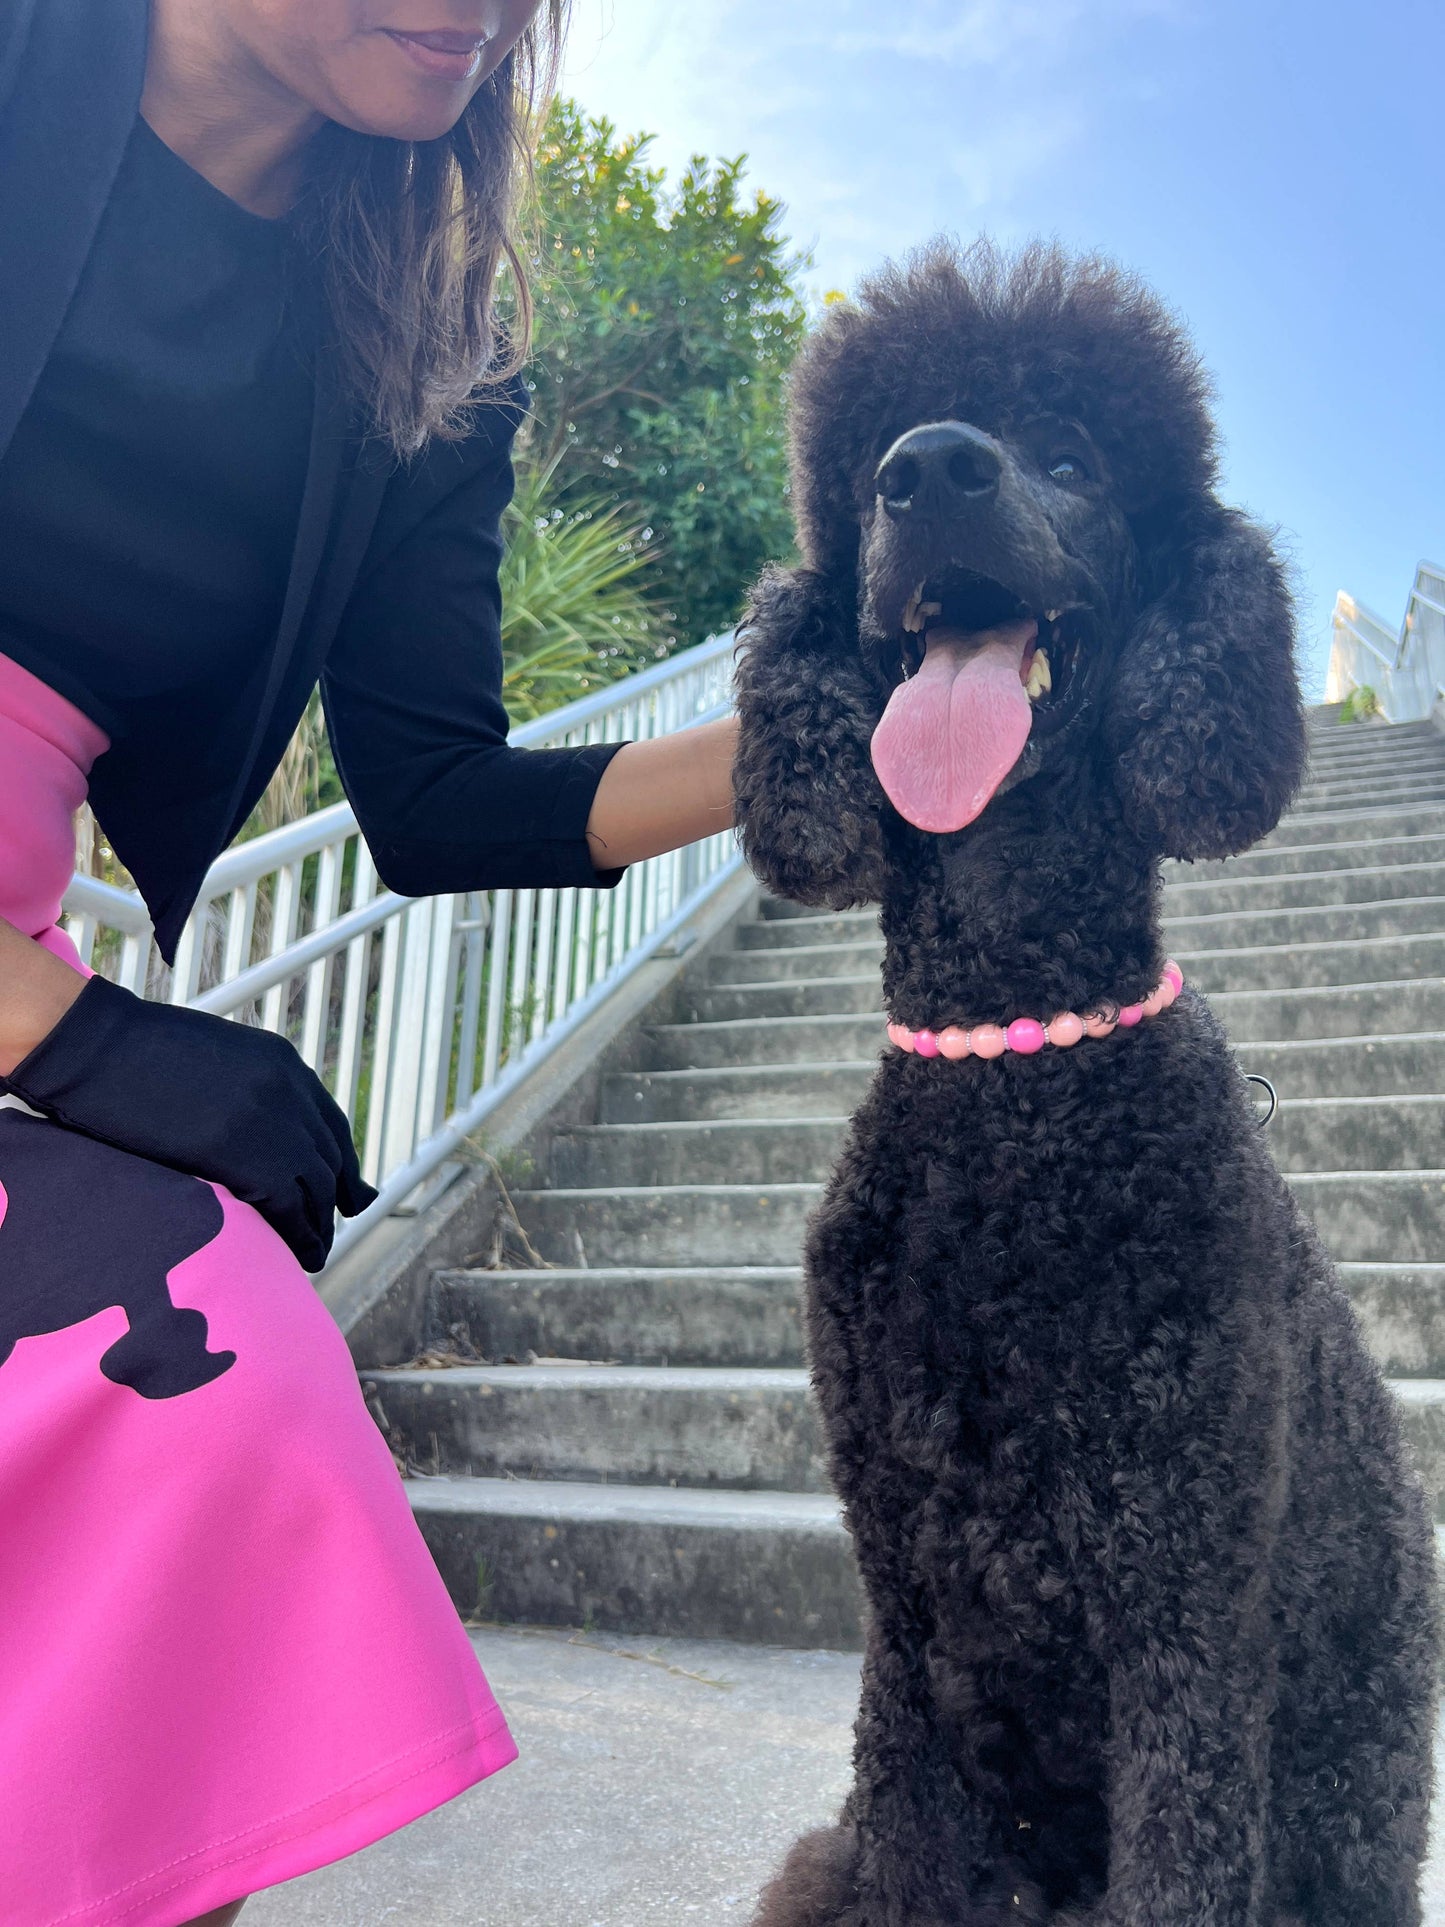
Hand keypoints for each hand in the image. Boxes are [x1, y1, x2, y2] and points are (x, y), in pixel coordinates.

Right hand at [1, 975, 375, 1270]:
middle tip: (324, 1231)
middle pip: (328, 1158)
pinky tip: (296, 1254)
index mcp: (281, 1061)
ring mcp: (270, 1120)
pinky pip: (289, 1205)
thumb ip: (243, 1087)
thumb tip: (249, 1129)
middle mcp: (288, 1089)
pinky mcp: (245, 1154)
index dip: (341, 1164)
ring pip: (315, 1187)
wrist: (95, 1046)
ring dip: (317, 1225)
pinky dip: (298, 1234)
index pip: (330, 1124)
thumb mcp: (210, 1057)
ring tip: (312, 1253)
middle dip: (332, 1200)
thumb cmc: (130, 1051)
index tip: (347, 1194)